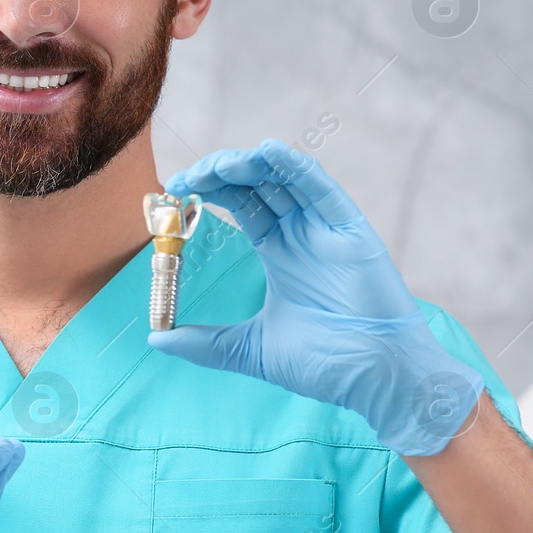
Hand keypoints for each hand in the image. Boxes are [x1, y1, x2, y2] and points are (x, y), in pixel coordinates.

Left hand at [145, 138, 483, 456]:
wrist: (376, 381)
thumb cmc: (325, 365)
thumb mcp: (251, 350)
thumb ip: (205, 343)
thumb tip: (156, 338)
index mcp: (279, 251)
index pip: (240, 203)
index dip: (208, 190)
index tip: (172, 190)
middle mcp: (301, 233)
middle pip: (256, 184)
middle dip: (220, 172)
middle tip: (186, 177)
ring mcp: (327, 229)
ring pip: (285, 179)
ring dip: (250, 164)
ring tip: (218, 164)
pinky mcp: (352, 232)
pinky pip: (323, 190)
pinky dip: (297, 168)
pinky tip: (270, 152)